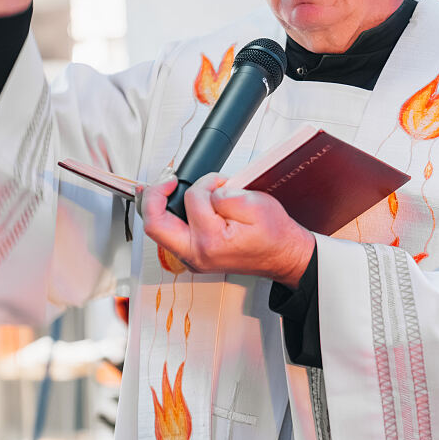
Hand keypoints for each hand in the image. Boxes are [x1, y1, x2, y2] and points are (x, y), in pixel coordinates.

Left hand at [140, 174, 315, 288]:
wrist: (284, 255)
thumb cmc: (274, 235)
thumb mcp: (254, 204)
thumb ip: (224, 195)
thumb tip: (208, 191)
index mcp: (210, 242)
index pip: (192, 200)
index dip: (205, 183)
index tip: (216, 182)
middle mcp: (196, 255)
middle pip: (155, 225)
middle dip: (154, 196)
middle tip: (164, 181)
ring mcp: (193, 258)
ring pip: (159, 230)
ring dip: (162, 206)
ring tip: (169, 189)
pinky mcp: (194, 256)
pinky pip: (170, 235)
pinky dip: (170, 216)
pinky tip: (172, 203)